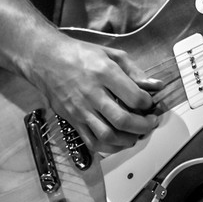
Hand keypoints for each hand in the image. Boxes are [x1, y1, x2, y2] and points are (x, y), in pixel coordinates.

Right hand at [25, 34, 161, 154]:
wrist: (46, 60)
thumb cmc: (80, 54)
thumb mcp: (111, 54)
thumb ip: (135, 71)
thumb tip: (156, 85)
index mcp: (104, 73)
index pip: (134, 97)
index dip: (148, 103)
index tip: (150, 103)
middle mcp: (92, 93)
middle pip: (122, 120)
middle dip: (142, 126)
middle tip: (150, 123)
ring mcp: (80, 109)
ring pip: (107, 135)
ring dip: (127, 140)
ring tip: (136, 134)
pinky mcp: (72, 120)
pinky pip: (91, 141)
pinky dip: (109, 147)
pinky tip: (118, 142)